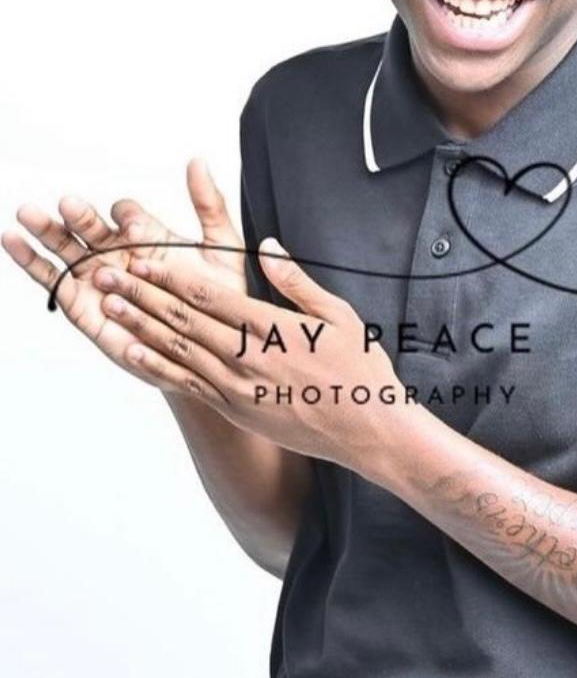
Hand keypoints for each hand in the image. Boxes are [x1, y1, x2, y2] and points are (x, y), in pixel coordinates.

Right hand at [2, 158, 247, 388]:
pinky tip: (12, 240)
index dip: (130, 218)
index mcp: (146, 238)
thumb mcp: (220, 250)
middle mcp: (117, 254)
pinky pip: (52, 280)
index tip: (136, 228)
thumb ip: (209, 206)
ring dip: (46, 230)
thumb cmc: (216, 303)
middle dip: (79, 215)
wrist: (210, 352)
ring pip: (65, 247)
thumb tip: (197, 161)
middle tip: (70, 205)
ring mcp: (97, 278)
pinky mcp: (83, 305)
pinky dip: (30, 261)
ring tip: (28, 213)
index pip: (128, 214)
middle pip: (89, 225)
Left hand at [90, 237, 408, 474]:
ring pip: (179, 350)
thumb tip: (266, 246)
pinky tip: (133, 350)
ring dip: (140, 325)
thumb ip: (296, 281)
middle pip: (184, 320)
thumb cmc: (360, 370)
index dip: (171, 275)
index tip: (143, 257)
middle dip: (142, 294)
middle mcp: (249, 359)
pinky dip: (158, 365)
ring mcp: (239, 388)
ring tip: (109, 305)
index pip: (210, 296)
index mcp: (273, 329)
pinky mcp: (236, 411)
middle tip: (106, 274)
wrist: (368, 432)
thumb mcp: (340, 315)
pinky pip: (188, 384)